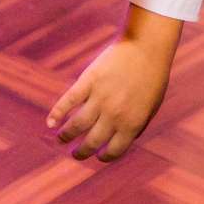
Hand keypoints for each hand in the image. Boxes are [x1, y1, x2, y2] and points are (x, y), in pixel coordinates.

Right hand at [50, 37, 172, 160]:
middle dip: (81, 152)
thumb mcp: (151, 106)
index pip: (115, 151)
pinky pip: (68, 102)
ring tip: (60, 140)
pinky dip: (56, 114)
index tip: (98, 157)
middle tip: (75, 154)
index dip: (104, 157)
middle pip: (91, 142)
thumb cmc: (152, 76)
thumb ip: (138, 124)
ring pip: (76, 125)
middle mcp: (115, 115)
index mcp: (133, 123)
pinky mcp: (88, 81)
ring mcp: (100, 98)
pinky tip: (50, 123)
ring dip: (66, 136)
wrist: (147, 46)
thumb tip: (125, 140)